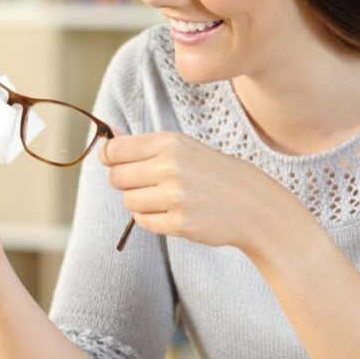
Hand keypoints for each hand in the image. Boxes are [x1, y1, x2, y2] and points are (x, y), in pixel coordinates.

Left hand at [101, 131, 297, 252]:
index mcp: (170, 143)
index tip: (116, 162)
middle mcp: (170, 167)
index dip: (109, 158)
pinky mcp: (180, 223)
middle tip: (146, 183)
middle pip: (117, 177)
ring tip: (163, 198)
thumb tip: (108, 136)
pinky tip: (170, 212)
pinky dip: (150, 219)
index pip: (115, 150)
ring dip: (139, 202)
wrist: (251, 203)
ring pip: (128, 201)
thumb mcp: (183, 147)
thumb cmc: (212, 172)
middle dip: (125, 182)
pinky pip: (143, 222)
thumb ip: (143, 144)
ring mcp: (175, 197)